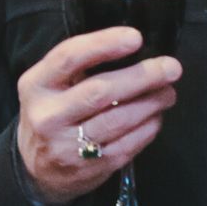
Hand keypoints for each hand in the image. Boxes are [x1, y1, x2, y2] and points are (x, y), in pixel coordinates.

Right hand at [15, 27, 180, 205]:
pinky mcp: (90, 168)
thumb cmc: (52, 112)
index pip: (69, 58)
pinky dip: (148, 128)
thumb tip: (132, 45)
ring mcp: (68, 145)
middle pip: (100, 91)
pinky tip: (156, 116)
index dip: (103, 44)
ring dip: (151, 103)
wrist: (37, 168)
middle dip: (141, 77)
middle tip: (170, 68)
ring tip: (168, 92)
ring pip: (119, 120)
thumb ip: (79, 66)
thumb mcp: (49, 85)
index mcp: (36, 85)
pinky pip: (128, 144)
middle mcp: (48, 115)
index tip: (135, 37)